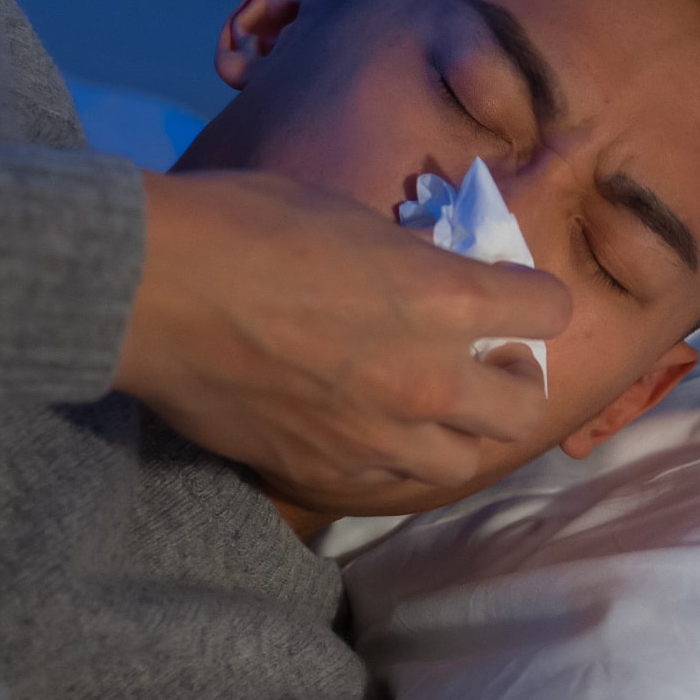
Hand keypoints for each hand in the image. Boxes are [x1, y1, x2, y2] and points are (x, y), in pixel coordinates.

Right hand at [113, 171, 570, 505]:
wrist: (149, 291)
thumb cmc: (242, 225)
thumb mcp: (348, 217)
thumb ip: (409, 259)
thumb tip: (431, 273)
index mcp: (446, 299)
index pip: (549, 311)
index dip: (536, 301)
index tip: (515, 298)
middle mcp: (429, 378)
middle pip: (523, 408)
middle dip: (515, 381)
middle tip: (487, 361)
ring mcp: (378, 436)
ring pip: (461, 462)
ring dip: (459, 432)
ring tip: (432, 406)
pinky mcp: (324, 472)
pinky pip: (387, 482)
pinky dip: (391, 458)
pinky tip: (368, 429)